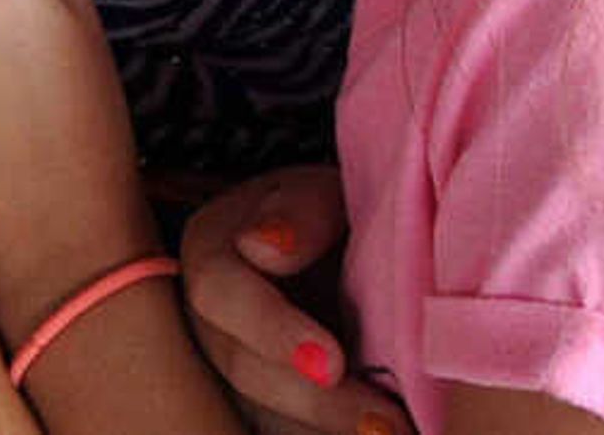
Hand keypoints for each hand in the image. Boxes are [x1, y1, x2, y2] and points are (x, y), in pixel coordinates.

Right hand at [182, 168, 393, 434]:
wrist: (346, 244)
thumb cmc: (331, 211)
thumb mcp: (321, 193)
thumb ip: (298, 212)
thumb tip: (264, 246)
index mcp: (211, 251)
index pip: (221, 292)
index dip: (272, 330)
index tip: (332, 362)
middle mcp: (212, 319)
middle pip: (245, 368)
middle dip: (316, 401)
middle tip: (381, 425)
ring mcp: (239, 364)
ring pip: (267, 410)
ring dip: (328, 424)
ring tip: (392, 432)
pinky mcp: (273, 402)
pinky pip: (289, 425)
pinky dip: (328, 429)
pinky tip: (375, 429)